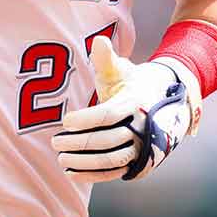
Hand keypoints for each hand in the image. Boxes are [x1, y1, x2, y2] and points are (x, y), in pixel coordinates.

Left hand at [51, 36, 197, 182]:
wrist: (160, 105)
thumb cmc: (131, 84)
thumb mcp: (121, 70)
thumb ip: (106, 59)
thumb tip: (99, 41)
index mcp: (136, 103)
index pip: (108, 115)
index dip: (85, 119)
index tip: (65, 120)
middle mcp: (142, 128)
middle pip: (108, 140)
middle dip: (79, 142)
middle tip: (56, 141)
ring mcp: (142, 148)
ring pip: (112, 160)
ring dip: (84, 162)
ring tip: (61, 158)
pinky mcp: (138, 163)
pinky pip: (115, 173)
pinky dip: (93, 175)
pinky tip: (71, 172)